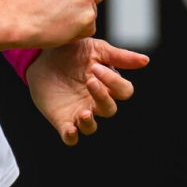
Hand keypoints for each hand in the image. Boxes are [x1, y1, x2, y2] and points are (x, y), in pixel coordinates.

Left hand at [26, 38, 149, 145]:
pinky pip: (71, 137)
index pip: (123, 91)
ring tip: (84, 113)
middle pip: (110, 109)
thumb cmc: (73, 51)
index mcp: (108, 85)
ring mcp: (80, 112)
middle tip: (89, 80)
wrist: (41, 56)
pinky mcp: (62, 120)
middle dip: (102, 97)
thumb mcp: (95, 49)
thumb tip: (146, 61)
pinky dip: (72, 136)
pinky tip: (70, 129)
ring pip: (91, 127)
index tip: (95, 67)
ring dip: (89, 122)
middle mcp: (96, 102)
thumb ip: (119, 56)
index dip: (114, 82)